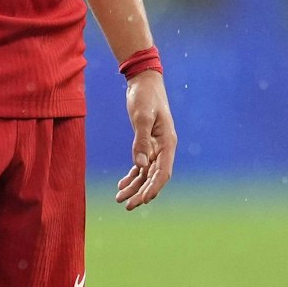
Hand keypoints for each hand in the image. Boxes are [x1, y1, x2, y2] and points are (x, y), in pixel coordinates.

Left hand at [114, 68, 174, 209]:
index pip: (163, 172)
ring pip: (146, 174)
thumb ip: (141, 141)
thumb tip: (139, 165)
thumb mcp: (141, 117)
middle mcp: (164, 148)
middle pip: (154, 177)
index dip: (154, 188)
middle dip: (141, 193)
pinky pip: (140, 166)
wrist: (144, 81)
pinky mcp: (147, 144)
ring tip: (119, 199)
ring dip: (134, 187)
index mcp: (168, 143)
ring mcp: (156, 147)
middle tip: (127, 206)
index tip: (143, 200)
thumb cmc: (145, 96)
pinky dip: (132, 176)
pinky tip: (121, 185)